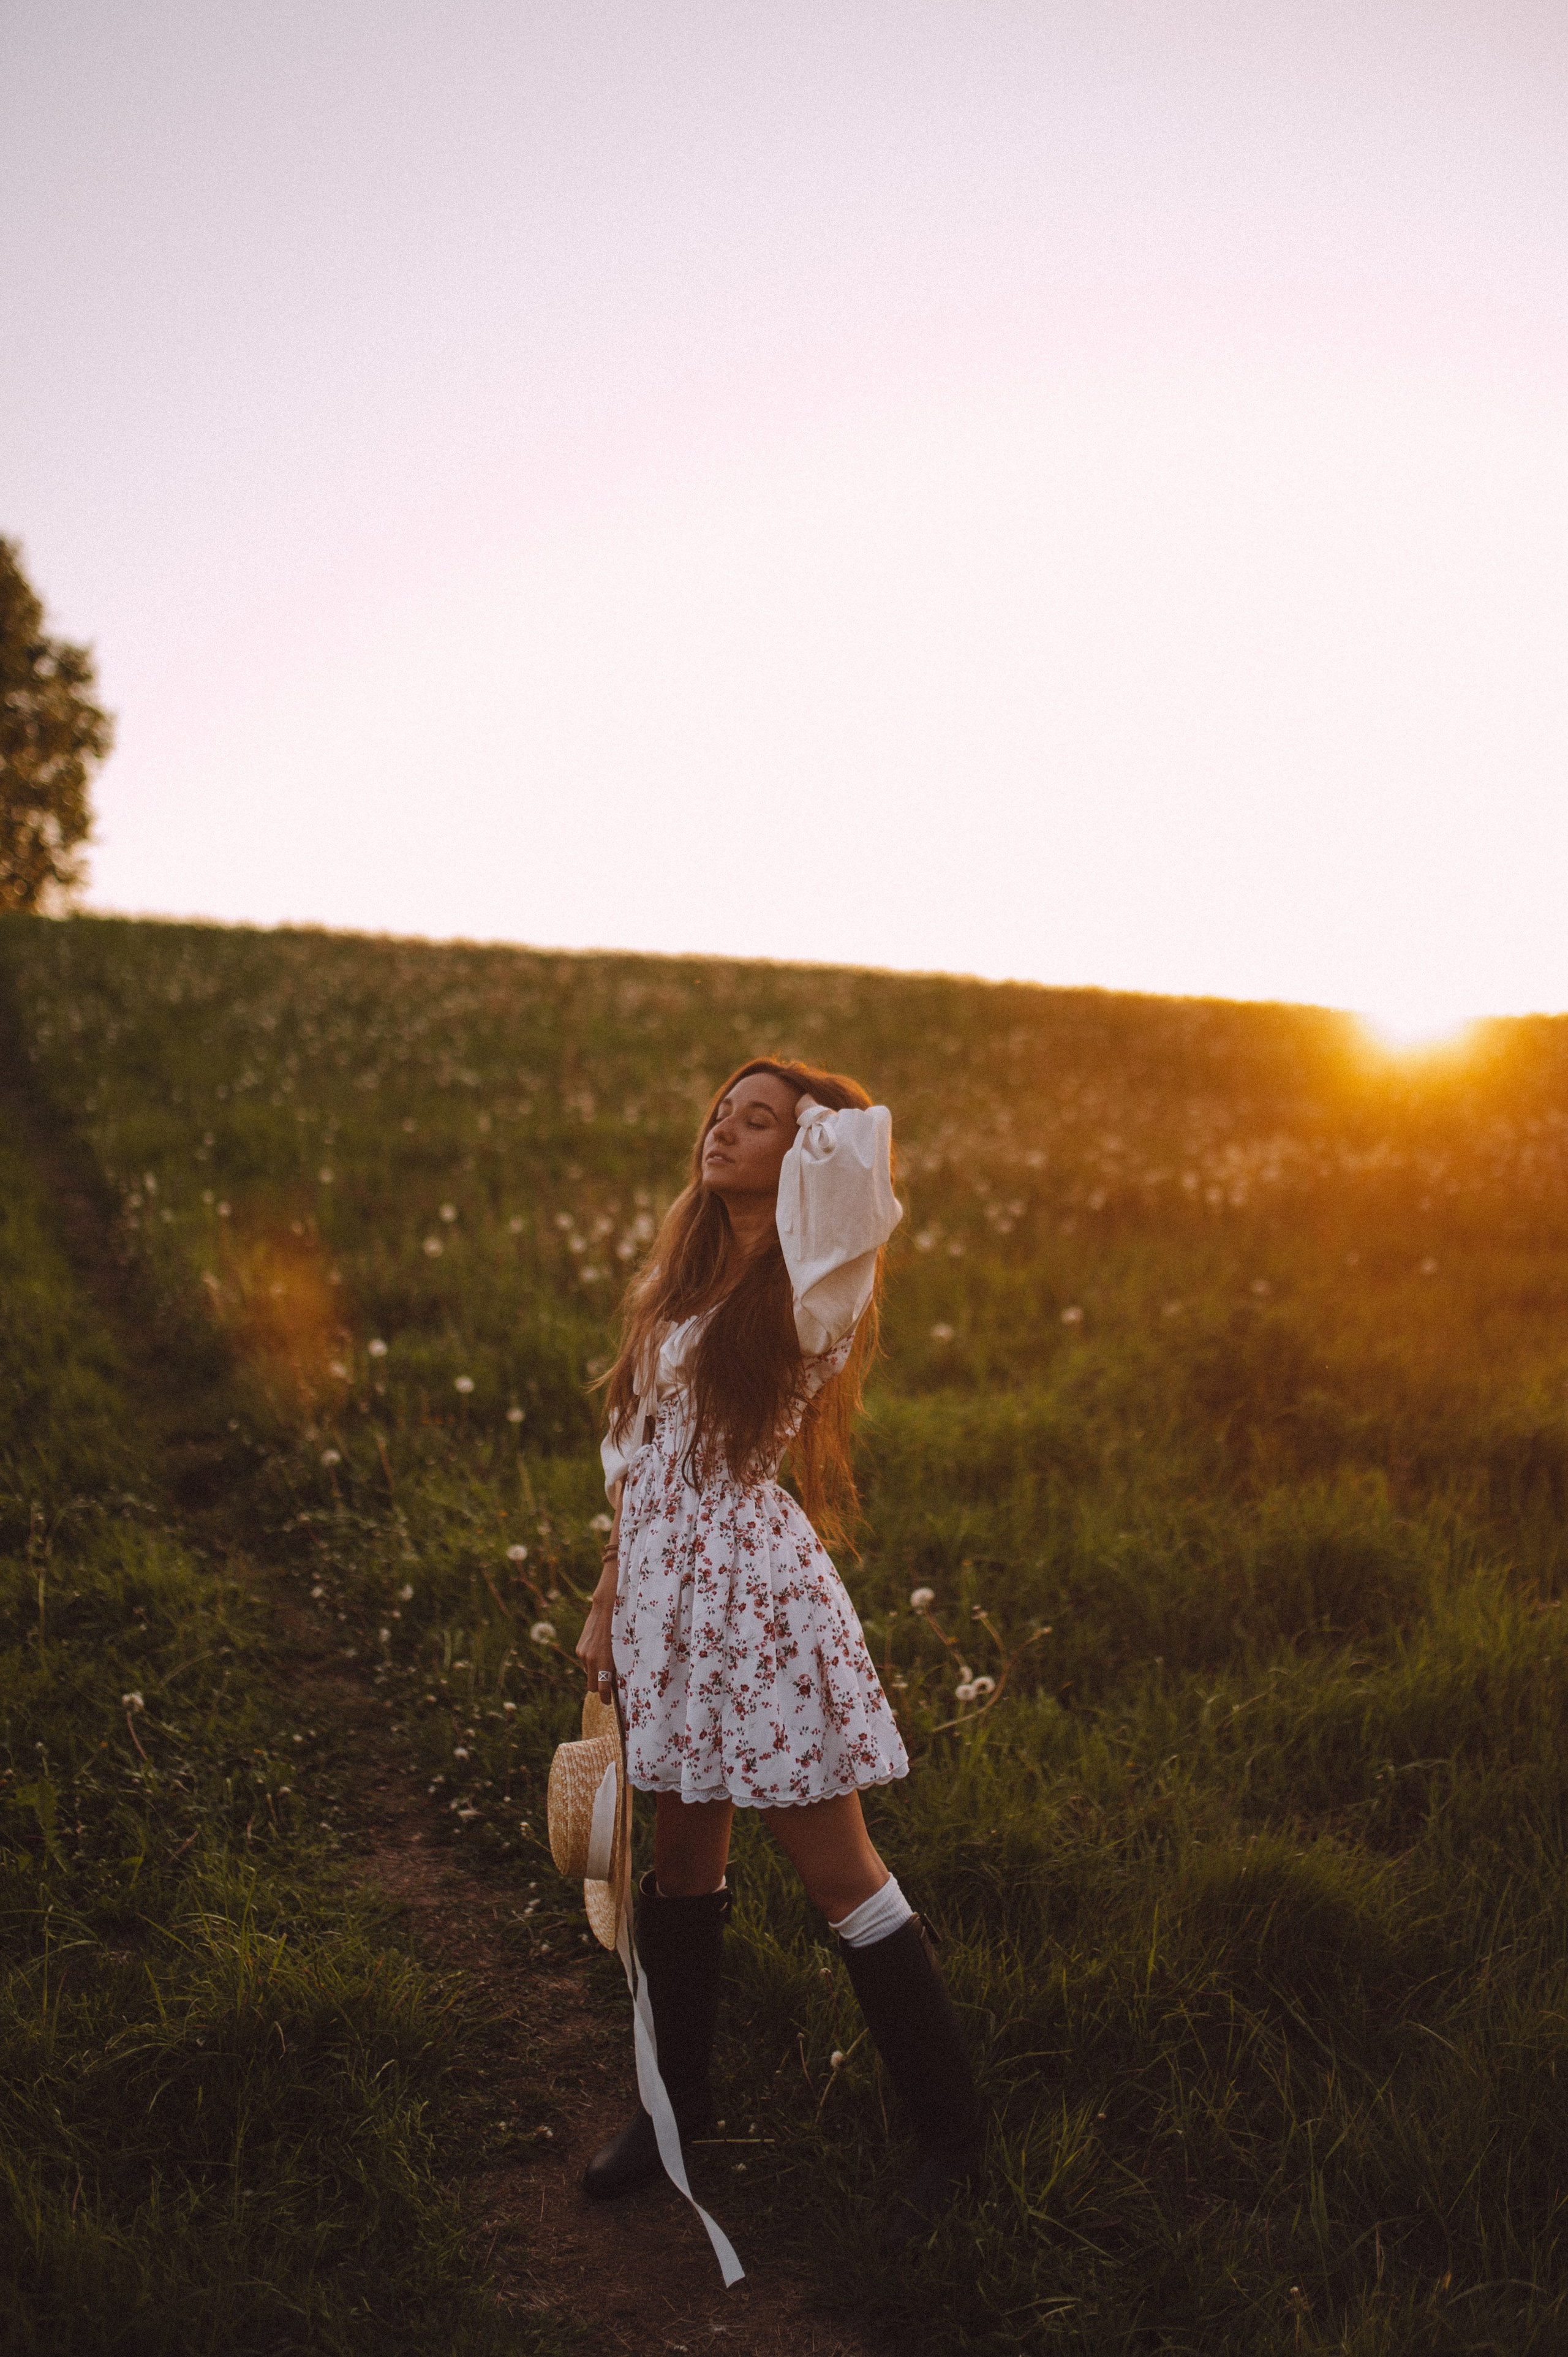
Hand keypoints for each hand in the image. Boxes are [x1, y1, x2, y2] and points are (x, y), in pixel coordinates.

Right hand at [575, 1558, 619, 1692]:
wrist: (608, 1607)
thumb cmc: (623, 1628)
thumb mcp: (624, 1649)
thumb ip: (619, 1666)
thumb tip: (618, 1681)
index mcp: (604, 1662)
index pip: (602, 1690)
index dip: (606, 1698)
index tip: (609, 1701)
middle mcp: (591, 1660)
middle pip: (591, 1687)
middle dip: (599, 1688)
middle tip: (608, 1685)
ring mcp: (583, 1654)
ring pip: (587, 1673)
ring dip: (595, 1672)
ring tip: (606, 1663)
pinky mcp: (579, 1648)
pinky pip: (585, 1662)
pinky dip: (591, 1661)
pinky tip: (600, 1651)